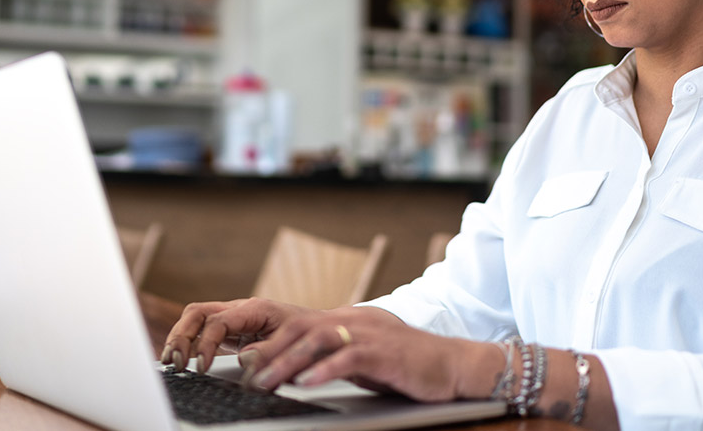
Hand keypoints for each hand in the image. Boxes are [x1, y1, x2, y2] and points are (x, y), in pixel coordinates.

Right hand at [162, 297, 311, 372]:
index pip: (218, 321)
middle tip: (176, 362)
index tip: (200, 367)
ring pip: (195, 319)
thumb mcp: (292, 342)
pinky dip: (188, 343)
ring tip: (171, 362)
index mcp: (253, 309)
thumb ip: (268, 350)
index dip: (205, 344)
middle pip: (198, 312)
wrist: (318, 329)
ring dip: (179, 338)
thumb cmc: (307, 333)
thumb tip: (243, 359)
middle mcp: (239, 310)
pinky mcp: (231, 331)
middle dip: (181, 336)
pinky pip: (202, 331)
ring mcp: (233, 319)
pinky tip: (180, 359)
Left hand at [238, 308, 498, 403]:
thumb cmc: (409, 364)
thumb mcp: (366, 357)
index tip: (248, 362)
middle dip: (271, 351)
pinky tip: (308, 383)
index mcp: (348, 320)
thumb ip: (336, 357)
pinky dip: (325, 370)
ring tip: (267, 381)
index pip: (300, 325)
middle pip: (302, 327)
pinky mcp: (386, 352)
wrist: (454, 364)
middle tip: (248, 373)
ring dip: (288, 362)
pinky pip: (348, 357)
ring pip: (318, 340)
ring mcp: (371, 334)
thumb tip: (300, 370)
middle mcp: (355, 321)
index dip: (271, 342)